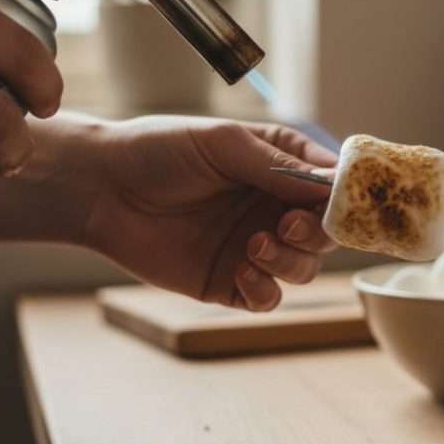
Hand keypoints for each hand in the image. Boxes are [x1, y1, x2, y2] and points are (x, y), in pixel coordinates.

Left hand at [79, 116, 337, 310]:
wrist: (101, 188)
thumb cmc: (159, 150)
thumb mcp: (224, 145)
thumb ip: (280, 166)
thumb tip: (334, 183)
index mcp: (278, 167)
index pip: (330, 186)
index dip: (342, 198)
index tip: (340, 205)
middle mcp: (270, 207)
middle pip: (325, 233)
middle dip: (316, 233)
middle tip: (288, 227)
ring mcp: (252, 247)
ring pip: (302, 268)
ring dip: (289, 261)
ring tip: (253, 246)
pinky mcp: (228, 282)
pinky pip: (267, 298)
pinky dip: (265, 290)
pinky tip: (241, 272)